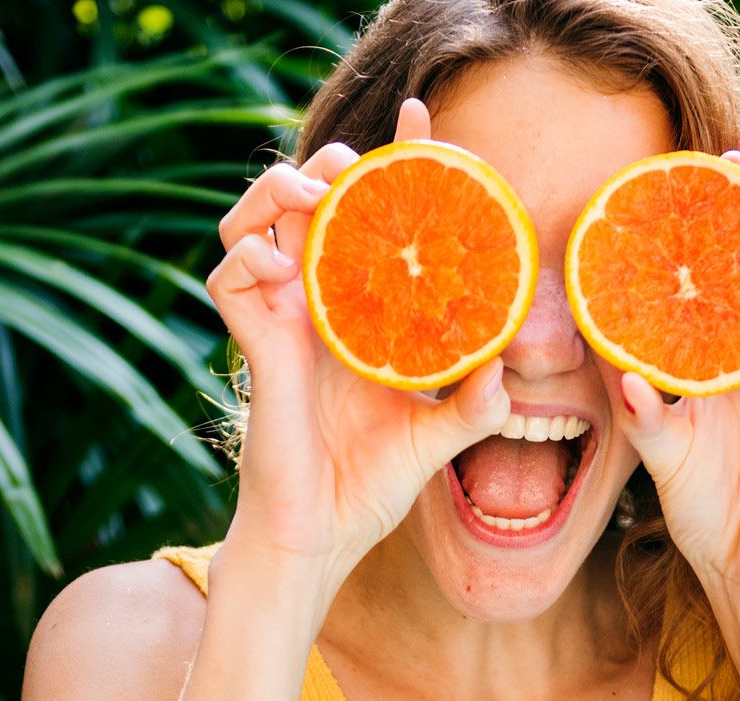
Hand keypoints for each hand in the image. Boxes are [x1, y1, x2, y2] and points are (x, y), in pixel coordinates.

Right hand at [209, 99, 514, 582]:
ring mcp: (279, 324)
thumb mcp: (438, 437)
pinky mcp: (253, 349)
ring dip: (277, 192)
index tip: (422, 122)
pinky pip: (229, 279)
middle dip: (330, 162)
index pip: (372, 217)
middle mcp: (315, 307)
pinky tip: (282, 264)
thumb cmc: (367, 489)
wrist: (319, 539)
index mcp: (360, 313)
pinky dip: (247, 257)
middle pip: (305, 200)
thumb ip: (474, 403)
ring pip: (251, 223)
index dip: (394, 164)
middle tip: (362, 165)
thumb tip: (511, 367)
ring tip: (314, 194)